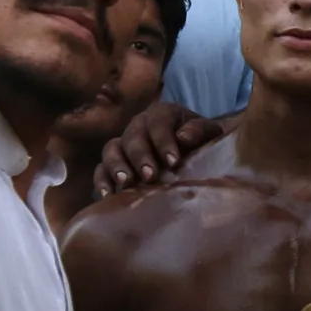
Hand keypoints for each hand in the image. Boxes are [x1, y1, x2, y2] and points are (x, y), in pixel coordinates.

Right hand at [98, 99, 223, 191]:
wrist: (196, 152)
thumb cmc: (202, 141)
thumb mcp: (209, 132)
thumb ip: (200, 131)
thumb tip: (183, 138)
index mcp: (161, 114)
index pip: (158, 123)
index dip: (163, 141)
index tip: (173, 162)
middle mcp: (139, 126)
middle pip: (132, 136)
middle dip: (140, 156)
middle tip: (150, 175)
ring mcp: (124, 144)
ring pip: (111, 150)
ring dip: (117, 166)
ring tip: (126, 182)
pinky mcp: (115, 164)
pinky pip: (101, 169)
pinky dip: (101, 181)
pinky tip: (107, 197)